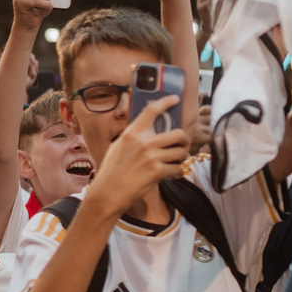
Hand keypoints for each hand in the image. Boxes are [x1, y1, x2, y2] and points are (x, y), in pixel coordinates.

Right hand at [87, 100, 188, 217]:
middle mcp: (143, 142)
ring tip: (174, 162)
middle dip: (184, 141)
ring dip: (181, 158)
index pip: (152, 110)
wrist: (108, 192)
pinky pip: (178, 168)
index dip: (166, 102)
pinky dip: (178, 172)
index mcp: (132, 133)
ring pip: (181, 152)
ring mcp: (152, 156)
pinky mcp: (157, 171)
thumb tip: (149, 131)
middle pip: (178, 133)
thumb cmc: (111, 171)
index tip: (175, 99)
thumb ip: (134, 137)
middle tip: (181, 146)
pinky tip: (173, 174)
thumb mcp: (118, 146)